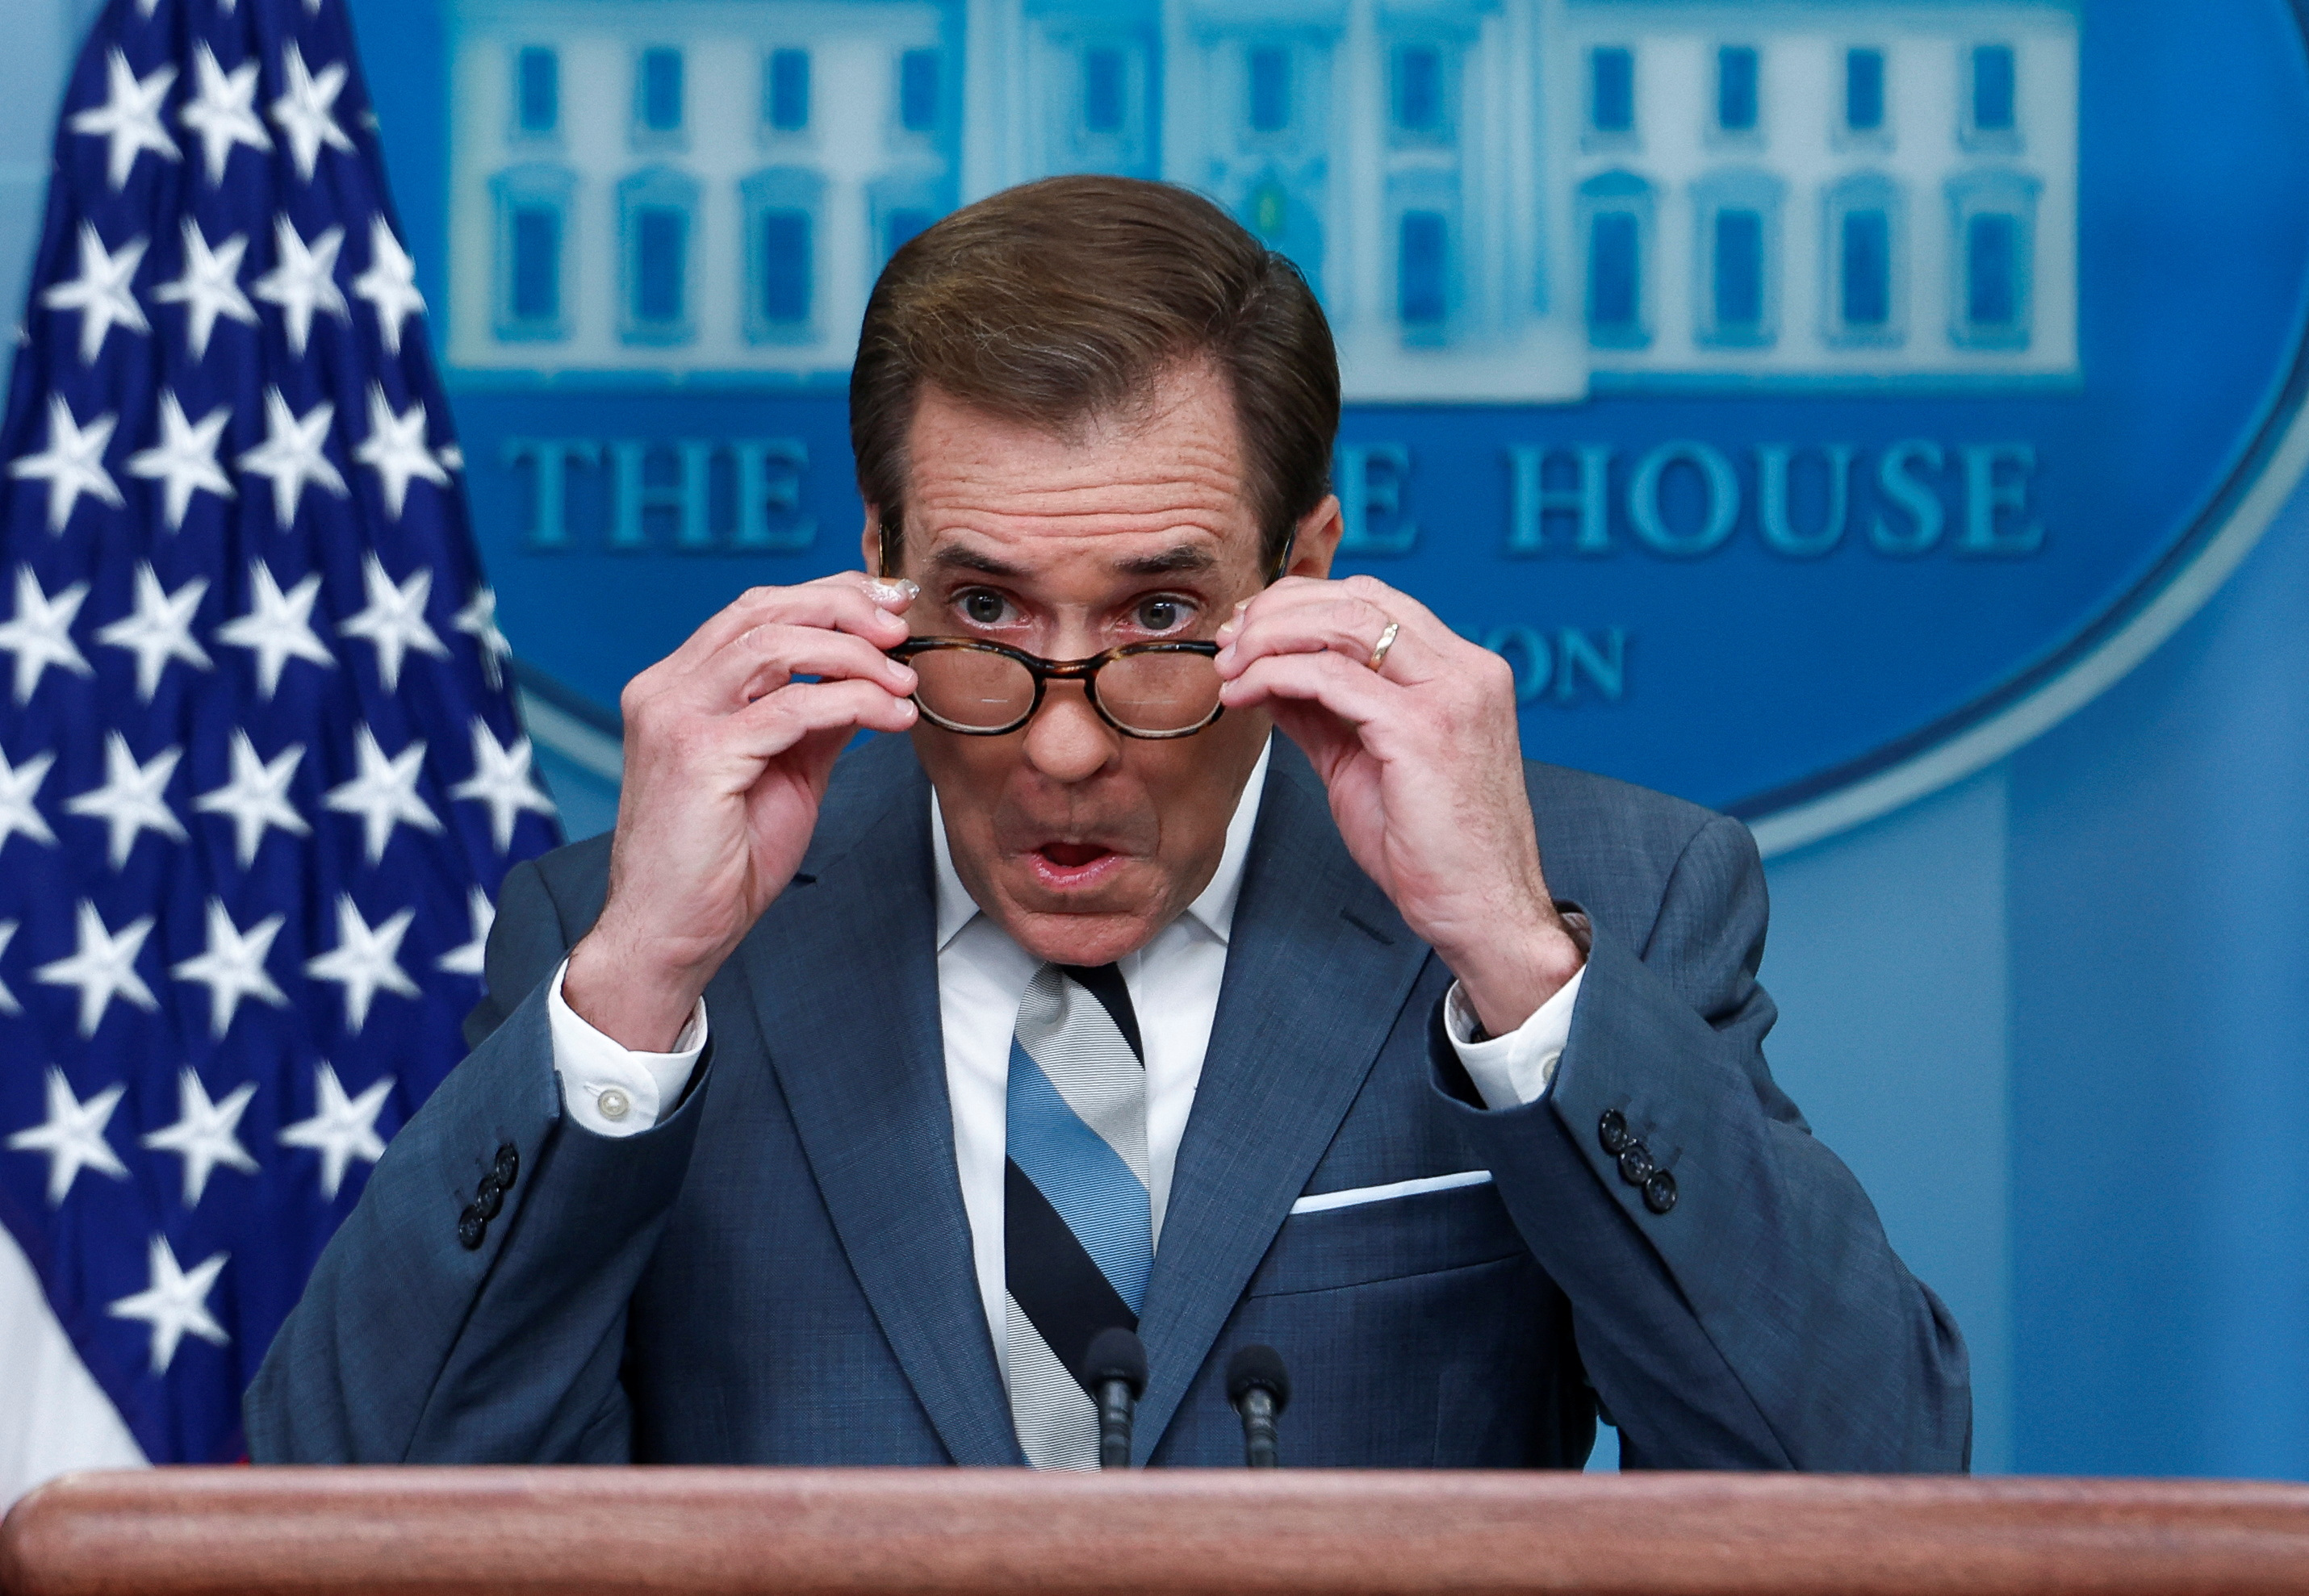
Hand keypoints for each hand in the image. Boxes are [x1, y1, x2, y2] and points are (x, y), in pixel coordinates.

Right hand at [562, 574, 921, 1049]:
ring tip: (902, 682)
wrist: (671, 935)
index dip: (827, 596)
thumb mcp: (783, 773)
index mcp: (678, 686)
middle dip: (846, 608)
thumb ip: (816, 720)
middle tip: (901, 629)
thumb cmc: (719, 864)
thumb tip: (868, 679)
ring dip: (855, 655)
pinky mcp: (699, 755)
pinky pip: (792, 707)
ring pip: (777, 643)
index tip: (887, 605)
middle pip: (764, 609)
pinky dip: (853, 702)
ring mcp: (676, 717)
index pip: (755, 610)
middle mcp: (667, 690)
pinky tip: (891, 719)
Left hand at [1214, 575, 1583, 1035]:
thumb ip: (1324, 713)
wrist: (1483, 911)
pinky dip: (1276, 675)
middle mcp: (1466, 671)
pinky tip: (1248, 693)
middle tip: (1230, 640)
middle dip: (1279, 611)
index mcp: (1462, 672)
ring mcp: (1450, 694)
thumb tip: (1269, 676)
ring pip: (1343, 624)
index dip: (1304, 603)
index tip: (1252, 627)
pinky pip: (1330, 676)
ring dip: (1271, 637)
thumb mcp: (1366, 762)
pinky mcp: (1423, 729)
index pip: (1376, 601)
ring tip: (1231, 666)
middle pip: (1357, 598)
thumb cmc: (1435, 850)